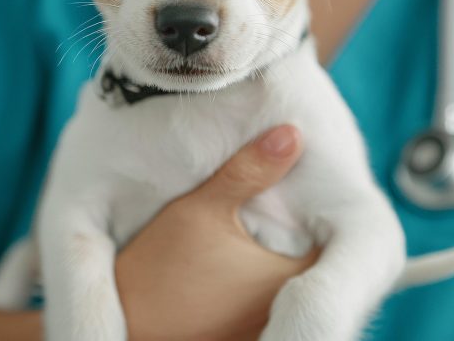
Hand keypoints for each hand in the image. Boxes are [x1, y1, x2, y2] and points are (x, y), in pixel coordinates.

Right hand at [116, 125, 316, 340]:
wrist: (122, 321)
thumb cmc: (158, 268)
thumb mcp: (200, 208)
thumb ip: (249, 170)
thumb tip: (292, 134)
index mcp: (283, 277)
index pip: (331, 246)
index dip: (329, 220)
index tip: (322, 197)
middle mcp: (279, 309)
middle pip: (317, 270)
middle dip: (312, 239)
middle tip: (308, 209)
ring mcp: (259, 327)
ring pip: (291, 290)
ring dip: (290, 265)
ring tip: (281, 235)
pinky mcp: (239, 335)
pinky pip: (267, 310)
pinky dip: (266, 288)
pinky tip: (248, 268)